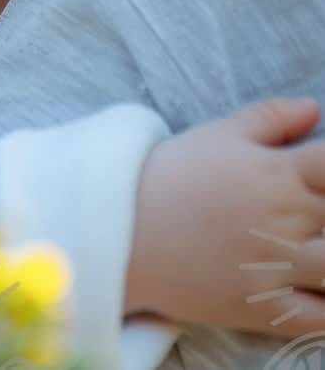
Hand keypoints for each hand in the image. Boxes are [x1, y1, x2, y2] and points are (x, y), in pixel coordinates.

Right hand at [126, 96, 324, 335]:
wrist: (122, 228)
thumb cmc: (171, 174)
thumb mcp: (218, 133)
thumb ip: (271, 118)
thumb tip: (313, 107)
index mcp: (278, 171)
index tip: (324, 174)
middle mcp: (286, 218)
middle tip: (313, 213)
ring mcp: (278, 267)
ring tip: (315, 246)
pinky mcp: (264, 308)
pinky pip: (321, 319)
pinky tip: (320, 291)